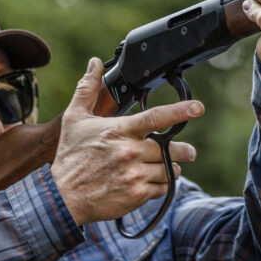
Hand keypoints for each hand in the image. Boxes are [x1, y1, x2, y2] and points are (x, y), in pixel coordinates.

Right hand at [51, 58, 204, 225]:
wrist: (63, 197)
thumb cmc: (70, 156)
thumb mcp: (75, 119)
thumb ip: (88, 89)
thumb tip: (94, 63)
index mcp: (119, 130)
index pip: (155, 117)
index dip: (180, 111)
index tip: (198, 108)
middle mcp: (130, 152)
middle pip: (170, 149)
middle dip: (181, 151)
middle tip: (185, 152)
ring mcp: (134, 175)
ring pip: (169, 170)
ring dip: (170, 169)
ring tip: (160, 168)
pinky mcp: (137, 195)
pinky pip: (163, 189)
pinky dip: (161, 186)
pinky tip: (148, 182)